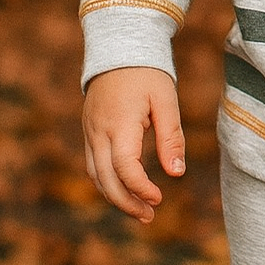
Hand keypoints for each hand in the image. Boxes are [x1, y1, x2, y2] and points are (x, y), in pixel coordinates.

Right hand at [83, 67, 184, 222]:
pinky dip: (107, 182)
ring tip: (140, 211)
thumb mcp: (166, 100)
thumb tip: (176, 173)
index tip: (159, 199)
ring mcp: (89, 132)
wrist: (118, 48)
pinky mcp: (89, 132)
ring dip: (115, 197)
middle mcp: (98, 132)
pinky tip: (126, 190)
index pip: (125, 168)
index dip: (140, 188)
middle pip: (105, 179)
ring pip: (95, 176)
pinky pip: (93, 165)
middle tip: (150, 217)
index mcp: (119, 123)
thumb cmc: (147, 73)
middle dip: (126, 203)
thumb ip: (171, 136)